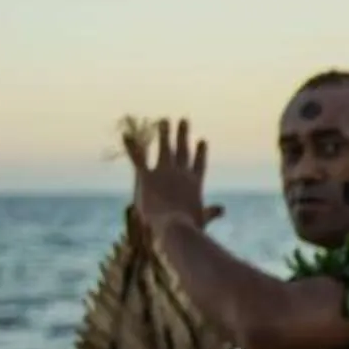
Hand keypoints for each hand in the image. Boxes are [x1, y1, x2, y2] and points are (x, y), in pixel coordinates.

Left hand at [125, 119, 222, 239]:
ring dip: (163, 133)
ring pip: (164, 147)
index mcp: (195, 183)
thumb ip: (211, 212)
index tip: (202, 140)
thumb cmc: (190, 228)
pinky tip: (126, 136)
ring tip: (163, 121)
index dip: (200, 152)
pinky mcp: (147, 177)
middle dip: (182, 134)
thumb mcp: (203, 218)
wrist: (175, 227)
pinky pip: (138, 158)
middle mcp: (181, 173)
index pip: (199, 163)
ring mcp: (164, 172)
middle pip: (182, 149)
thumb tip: (222, 209)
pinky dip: (131, 147)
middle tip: (183, 121)